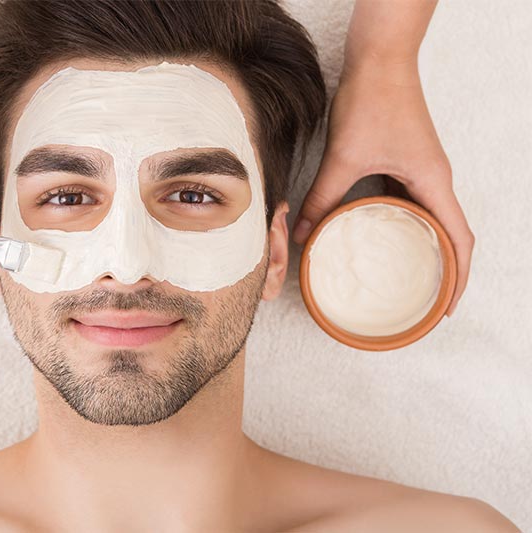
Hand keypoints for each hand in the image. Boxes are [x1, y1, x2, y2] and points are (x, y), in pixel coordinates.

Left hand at [292, 61, 473, 315]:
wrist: (377, 61)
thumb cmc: (372, 102)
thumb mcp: (343, 158)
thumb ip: (323, 198)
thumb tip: (300, 234)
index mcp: (433, 183)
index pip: (459, 240)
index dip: (459, 278)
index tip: (447, 309)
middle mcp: (433, 180)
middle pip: (448, 234)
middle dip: (442, 271)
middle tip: (424, 303)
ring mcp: (420, 171)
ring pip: (426, 219)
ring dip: (420, 247)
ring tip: (403, 279)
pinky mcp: (403, 162)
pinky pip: (406, 202)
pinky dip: (397, 224)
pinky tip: (377, 238)